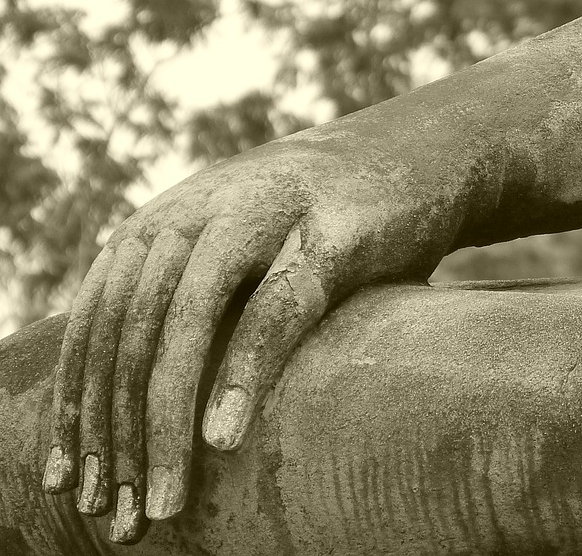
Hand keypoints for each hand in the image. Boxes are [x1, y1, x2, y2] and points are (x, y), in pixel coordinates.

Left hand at [41, 123, 484, 542]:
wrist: (422, 151)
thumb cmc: (325, 219)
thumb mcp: (237, 241)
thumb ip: (180, 292)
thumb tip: (124, 390)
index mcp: (167, 217)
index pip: (97, 322)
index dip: (78, 408)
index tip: (72, 486)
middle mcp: (201, 209)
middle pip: (131, 333)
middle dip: (117, 434)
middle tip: (119, 516)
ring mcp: (266, 216)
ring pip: (187, 325)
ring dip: (166, 422)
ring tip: (165, 498)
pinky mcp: (331, 235)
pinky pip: (273, 309)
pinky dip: (241, 373)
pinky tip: (223, 435)